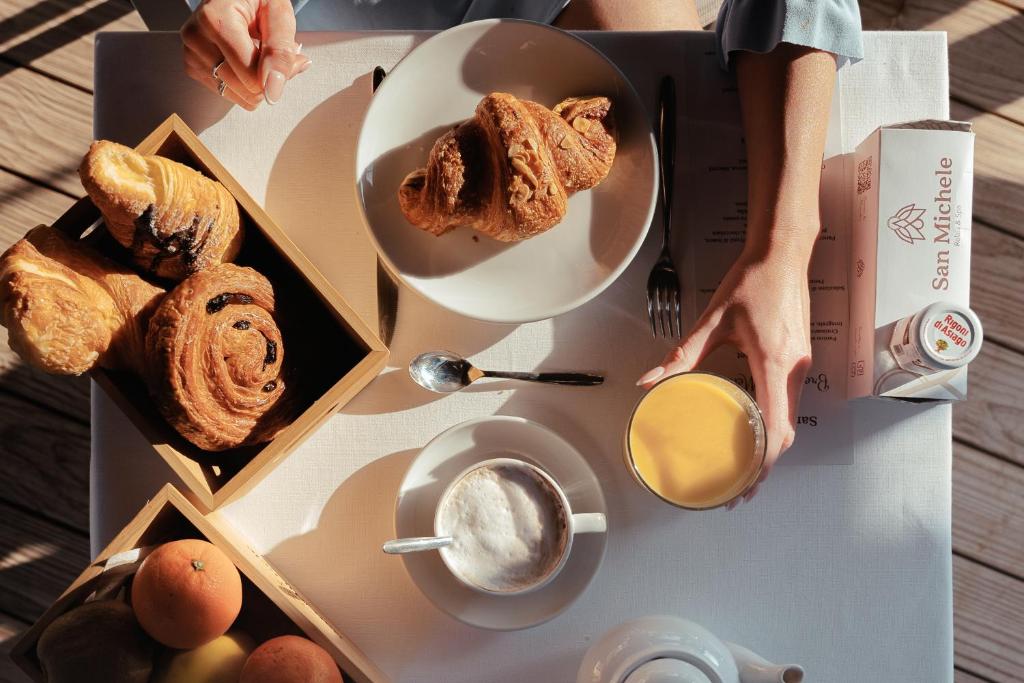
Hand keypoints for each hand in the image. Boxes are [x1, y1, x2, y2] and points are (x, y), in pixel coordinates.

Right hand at [181, 0, 310, 109]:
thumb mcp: (278, 13)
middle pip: (244, 88)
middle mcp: (196, 38)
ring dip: (256, 82)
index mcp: (215, 19)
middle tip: (274, 53)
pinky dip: (243, 84)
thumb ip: (280, 51)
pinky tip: (243, 61)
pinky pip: (228, 93)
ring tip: (257, 53)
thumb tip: (273, 92)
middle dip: (268, 78)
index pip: (250, 74)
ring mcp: (191, 54)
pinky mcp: (192, 67)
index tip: (291, 58)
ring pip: (237, 95)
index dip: (278, 75)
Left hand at [637, 241, 813, 505]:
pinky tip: (756, 429)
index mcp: (775, 363)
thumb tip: (650, 380)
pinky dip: (777, 423)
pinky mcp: (800, 358)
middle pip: (788, 432)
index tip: (747, 484)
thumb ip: (682, 354)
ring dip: (773, 446)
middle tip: (741, 488)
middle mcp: (796, 369)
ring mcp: (802, 364)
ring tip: (747, 466)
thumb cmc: (752, 282)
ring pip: (792, 418)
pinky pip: (791, 401)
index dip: (764, 463)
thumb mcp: (713, 320)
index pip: (776, 428)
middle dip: (766, 464)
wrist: (783, 253)